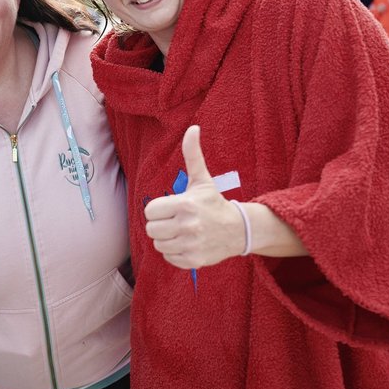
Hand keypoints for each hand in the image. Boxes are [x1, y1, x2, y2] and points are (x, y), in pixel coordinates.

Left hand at [144, 126, 244, 267]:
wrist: (238, 230)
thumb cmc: (213, 203)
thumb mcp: (202, 180)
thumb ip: (193, 155)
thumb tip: (193, 128)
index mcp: (185, 205)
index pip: (150, 211)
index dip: (157, 210)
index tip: (170, 208)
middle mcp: (188, 226)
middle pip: (151, 229)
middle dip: (160, 225)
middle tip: (175, 221)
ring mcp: (191, 244)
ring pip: (158, 245)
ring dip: (167, 239)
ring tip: (181, 232)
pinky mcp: (193, 261)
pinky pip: (168, 258)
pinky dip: (174, 253)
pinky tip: (187, 243)